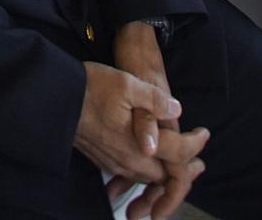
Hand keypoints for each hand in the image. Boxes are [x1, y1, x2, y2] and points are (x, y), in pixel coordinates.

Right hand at [75, 63, 206, 219]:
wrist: (57, 98)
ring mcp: (115, 163)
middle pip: (165, 175)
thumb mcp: (126, 83)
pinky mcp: (104, 161)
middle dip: (185, 169)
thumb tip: (177, 110)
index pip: (178, 153)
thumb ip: (154, 99)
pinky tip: (148, 159)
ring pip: (148, 177)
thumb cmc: (91, 87)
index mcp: (139, 143)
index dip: (196, 145)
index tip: (205, 134)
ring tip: (179, 162)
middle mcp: (129, 160)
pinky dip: (147, 172)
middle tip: (198, 159)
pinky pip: (132, 174)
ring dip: (166, 172)